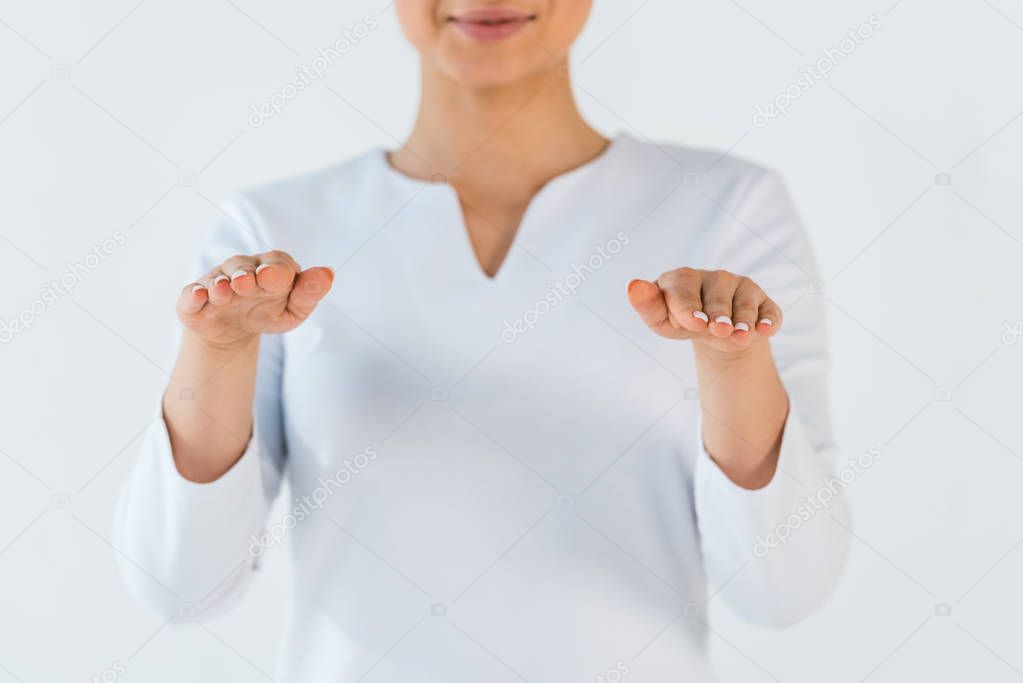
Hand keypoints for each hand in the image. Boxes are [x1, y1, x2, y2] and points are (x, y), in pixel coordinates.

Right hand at [177, 250, 333, 351]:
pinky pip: (191, 294)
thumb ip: (309, 293)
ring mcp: (215, 283)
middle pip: (242, 268)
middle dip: (245, 275)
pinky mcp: (193, 300)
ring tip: (225, 291)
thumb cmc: (267, 312)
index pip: (277, 264)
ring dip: (221, 285)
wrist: (233, 331)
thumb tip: (328, 273)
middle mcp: (240, 269)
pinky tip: (200, 296)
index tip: (274, 277)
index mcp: (270, 267)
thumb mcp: (293, 309)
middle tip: (247, 282)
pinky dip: (194, 295)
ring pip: (218, 280)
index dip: (276, 270)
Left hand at [627, 268, 780, 356]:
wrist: (714, 331)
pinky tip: (765, 330)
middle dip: (719, 315)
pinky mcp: (762, 300)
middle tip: (720, 331)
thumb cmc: (682, 320)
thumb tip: (633, 285)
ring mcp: (740, 286)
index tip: (695, 323)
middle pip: (717, 298)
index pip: (683, 290)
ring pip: (744, 304)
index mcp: (683, 277)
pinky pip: (768, 310)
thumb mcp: (660, 319)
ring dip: (743, 321)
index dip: (688, 307)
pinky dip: (768, 319)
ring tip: (740, 336)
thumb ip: (647, 305)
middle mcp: (714, 277)